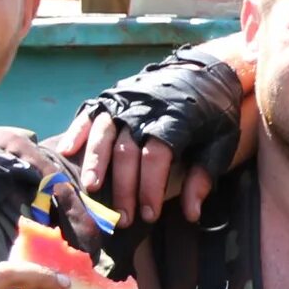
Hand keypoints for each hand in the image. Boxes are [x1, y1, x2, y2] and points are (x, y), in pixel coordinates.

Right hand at [65, 47, 254, 221]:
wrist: (206, 71)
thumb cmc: (215, 114)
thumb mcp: (221, 144)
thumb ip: (204, 177)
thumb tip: (191, 214)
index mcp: (174, 120)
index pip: (155, 159)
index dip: (150, 189)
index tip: (149, 216)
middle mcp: (145, 110)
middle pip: (127, 152)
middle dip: (123, 188)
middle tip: (121, 217)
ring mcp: (126, 101)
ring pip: (104, 134)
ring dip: (96, 163)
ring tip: (90, 189)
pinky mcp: (113, 96)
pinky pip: (91, 114)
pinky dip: (77, 131)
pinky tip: (67, 151)